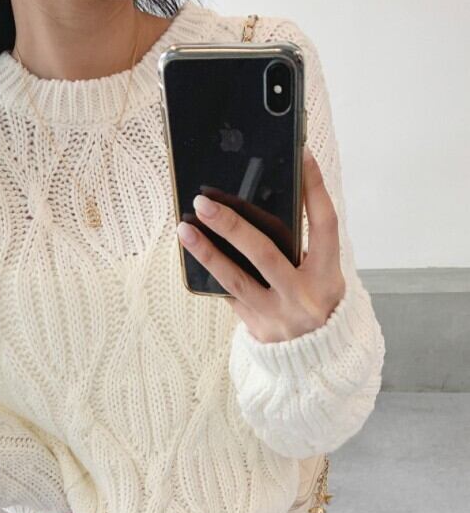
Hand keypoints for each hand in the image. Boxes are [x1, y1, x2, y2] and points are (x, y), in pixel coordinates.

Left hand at [176, 145, 346, 343]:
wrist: (319, 357)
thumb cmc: (318, 301)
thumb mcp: (324, 274)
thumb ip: (302, 245)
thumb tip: (261, 205)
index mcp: (327, 274)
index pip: (323, 224)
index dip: (314, 189)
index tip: (302, 155)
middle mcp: (302, 294)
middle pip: (265, 252)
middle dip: (232, 225)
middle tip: (205, 203)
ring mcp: (276, 313)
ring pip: (235, 278)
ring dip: (207, 252)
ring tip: (185, 229)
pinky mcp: (256, 327)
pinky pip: (229, 295)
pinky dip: (211, 274)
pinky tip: (192, 255)